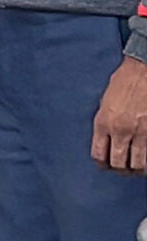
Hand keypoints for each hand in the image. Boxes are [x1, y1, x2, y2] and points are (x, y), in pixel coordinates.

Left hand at [93, 55, 146, 172]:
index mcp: (103, 122)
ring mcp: (140, 132)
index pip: (98, 154)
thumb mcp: (105, 102)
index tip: (106, 165)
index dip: (102, 164)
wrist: (143, 70)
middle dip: (120, 170)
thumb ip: (105, 122)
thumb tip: (106, 139)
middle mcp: (120, 130)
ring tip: (137, 167)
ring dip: (137, 168)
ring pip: (138, 164)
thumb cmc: (124, 81)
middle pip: (118, 163)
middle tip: (124, 169)